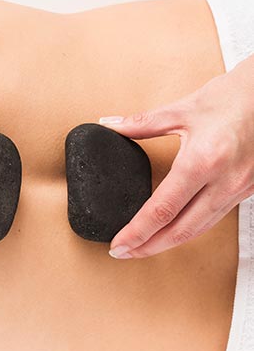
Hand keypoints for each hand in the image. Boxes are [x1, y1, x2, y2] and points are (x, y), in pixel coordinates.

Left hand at [100, 54, 253, 258]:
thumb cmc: (235, 96)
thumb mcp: (184, 109)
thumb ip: (143, 123)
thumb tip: (111, 125)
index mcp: (202, 162)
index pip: (161, 210)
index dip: (137, 232)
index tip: (117, 244)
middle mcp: (223, 182)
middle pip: (181, 230)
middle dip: (148, 246)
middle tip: (123, 253)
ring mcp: (239, 188)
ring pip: (200, 228)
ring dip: (170, 242)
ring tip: (143, 246)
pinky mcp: (248, 189)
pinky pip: (215, 217)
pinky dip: (191, 228)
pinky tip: (175, 228)